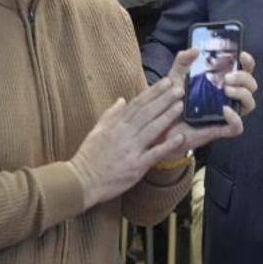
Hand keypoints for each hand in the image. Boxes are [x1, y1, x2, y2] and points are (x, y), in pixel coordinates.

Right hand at [69, 78, 191, 210]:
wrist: (81, 181)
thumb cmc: (89, 156)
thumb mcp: (96, 131)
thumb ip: (110, 114)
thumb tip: (122, 100)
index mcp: (115, 124)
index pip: (137, 104)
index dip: (153, 92)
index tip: (166, 82)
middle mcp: (124, 134)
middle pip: (147, 113)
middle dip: (164, 99)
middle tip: (180, 88)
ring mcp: (131, 149)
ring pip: (152, 129)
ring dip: (167, 116)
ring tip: (181, 105)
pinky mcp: (136, 166)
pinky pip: (154, 153)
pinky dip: (167, 145)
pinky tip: (180, 137)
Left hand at [161, 49, 258, 152]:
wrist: (163, 121)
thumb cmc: (173, 97)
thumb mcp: (176, 74)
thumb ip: (183, 59)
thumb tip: (195, 49)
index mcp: (225, 81)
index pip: (245, 70)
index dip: (248, 62)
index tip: (241, 55)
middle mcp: (230, 96)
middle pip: (251, 85)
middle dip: (243, 78)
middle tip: (226, 77)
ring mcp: (228, 113)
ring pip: (249, 104)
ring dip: (242, 94)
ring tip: (226, 90)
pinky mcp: (222, 129)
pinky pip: (237, 127)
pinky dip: (235, 118)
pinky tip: (224, 109)